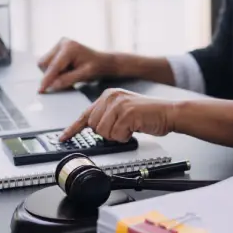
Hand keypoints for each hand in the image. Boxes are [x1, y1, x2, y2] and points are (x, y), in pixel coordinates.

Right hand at [37, 38, 113, 92]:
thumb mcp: (84, 75)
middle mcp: (62, 43)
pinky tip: (67, 70)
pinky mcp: (57, 49)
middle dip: (51, 75)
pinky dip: (55, 70)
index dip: (47, 79)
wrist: (103, 62)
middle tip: (68, 80)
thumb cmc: (97, 67)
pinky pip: (48, 63)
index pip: (54, 66)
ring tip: (70, 74)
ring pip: (44, 64)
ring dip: (53, 73)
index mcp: (69, 47)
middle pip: (44, 64)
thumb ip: (68, 79)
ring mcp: (59, 44)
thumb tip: (52, 85)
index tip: (41, 90)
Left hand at [60, 88, 176, 141]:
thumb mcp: (124, 111)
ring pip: (103, 132)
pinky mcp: (127, 113)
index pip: (86, 114)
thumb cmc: (149, 115)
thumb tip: (95, 128)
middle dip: (108, 133)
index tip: (63, 137)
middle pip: (94, 127)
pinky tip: (135, 128)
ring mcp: (118, 104)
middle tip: (123, 128)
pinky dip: (126, 137)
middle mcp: (111, 97)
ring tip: (130, 127)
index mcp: (108, 95)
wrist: (169, 112)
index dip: (73, 128)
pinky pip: (117, 135)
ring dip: (117, 136)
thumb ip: (108, 116)